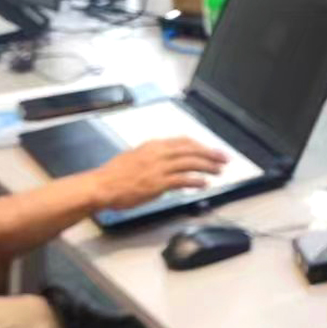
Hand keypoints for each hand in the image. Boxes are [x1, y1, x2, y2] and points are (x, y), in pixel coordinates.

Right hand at [92, 138, 228, 209]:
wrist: (102, 186)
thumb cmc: (114, 175)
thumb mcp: (135, 157)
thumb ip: (153, 157)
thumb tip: (167, 161)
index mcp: (153, 145)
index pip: (183, 141)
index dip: (200, 145)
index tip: (211, 150)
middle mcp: (158, 153)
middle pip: (191, 150)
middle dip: (210, 154)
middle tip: (224, 159)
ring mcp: (158, 168)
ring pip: (190, 163)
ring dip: (207, 166)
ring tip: (218, 171)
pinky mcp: (158, 183)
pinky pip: (183, 180)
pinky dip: (196, 181)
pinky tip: (204, 183)